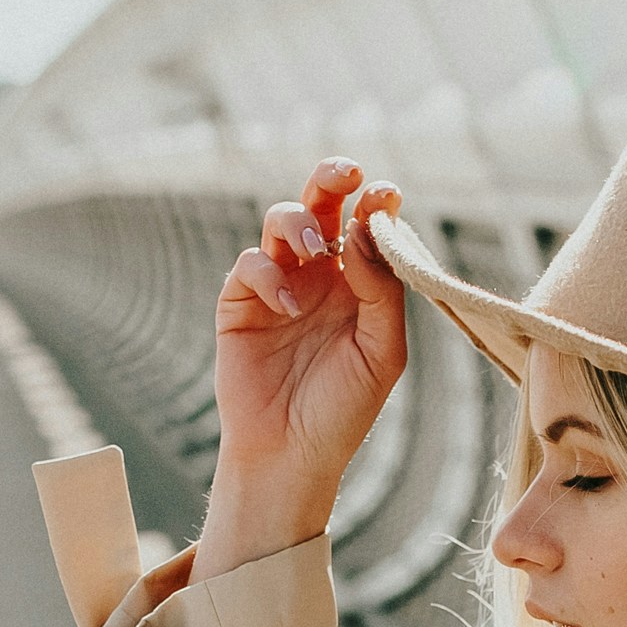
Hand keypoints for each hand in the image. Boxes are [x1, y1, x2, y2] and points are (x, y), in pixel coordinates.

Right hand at [197, 160, 406, 576]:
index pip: (367, 225)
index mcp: (359, 282)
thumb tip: (361, 233)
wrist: (292, 455)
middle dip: (331, 178)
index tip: (386, 193)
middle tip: (345, 172)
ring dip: (297, 222)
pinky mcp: (240, 304)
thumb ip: (380, 290)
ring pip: (281, 222)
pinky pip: (249, 264)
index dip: (376, 202)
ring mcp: (278, 285)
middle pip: (321, 205)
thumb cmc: (345, 409)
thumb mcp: (382, 352)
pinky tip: (288, 308)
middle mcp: (319, 275)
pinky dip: (268, 275)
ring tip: (313, 249)